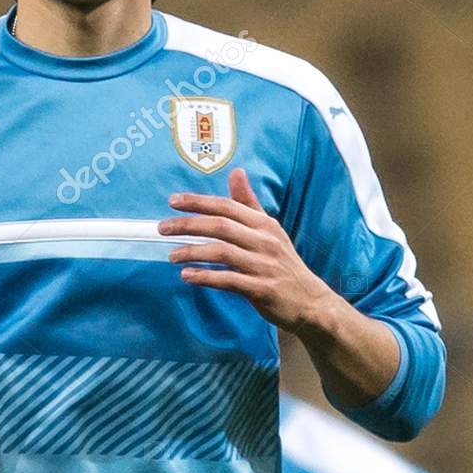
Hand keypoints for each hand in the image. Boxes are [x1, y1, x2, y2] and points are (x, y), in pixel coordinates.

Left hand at [158, 167, 331, 331]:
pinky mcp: (262, 289)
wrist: (310, 301)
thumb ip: (249, 203)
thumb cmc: (283, 264)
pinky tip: (187, 276)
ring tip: (172, 255)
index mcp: (264, 224)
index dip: (199, 202)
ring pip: (222, 252)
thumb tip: (236, 171)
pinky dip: (206, 277)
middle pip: (221, 226)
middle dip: (188, 224)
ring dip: (192, 252)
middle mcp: (264, 241)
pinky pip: (228, 280)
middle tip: (162, 228)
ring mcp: (263, 265)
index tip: (173, 201)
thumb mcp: (270, 230)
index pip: (227, 206)